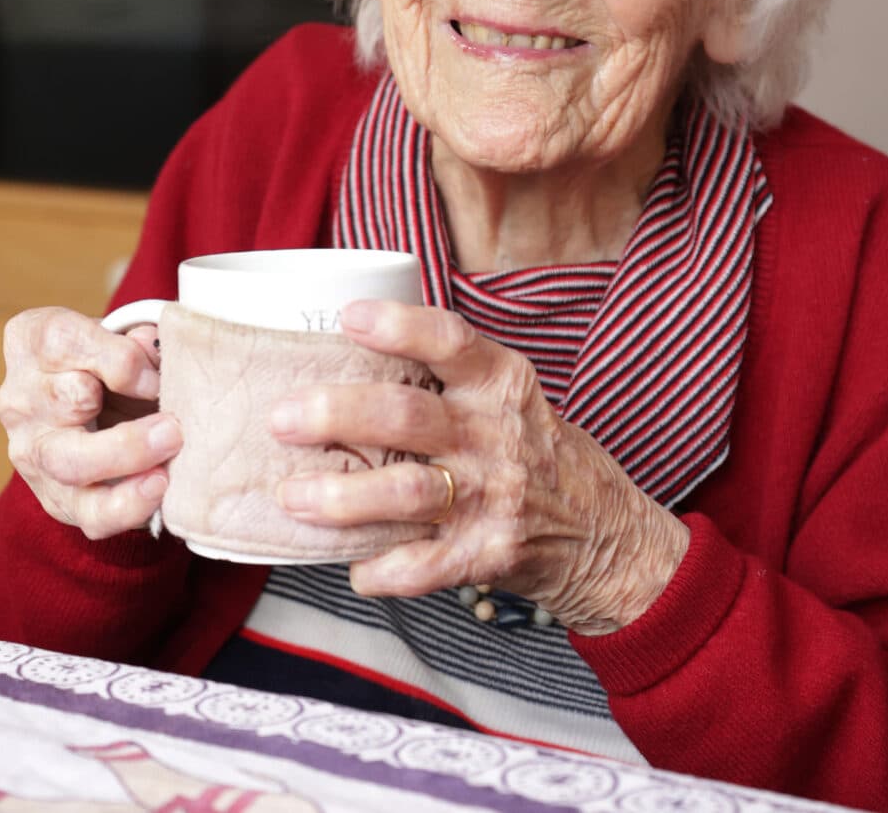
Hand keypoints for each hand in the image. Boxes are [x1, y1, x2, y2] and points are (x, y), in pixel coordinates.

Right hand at [0, 307, 182, 538]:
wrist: (103, 405)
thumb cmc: (114, 360)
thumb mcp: (124, 334)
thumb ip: (140, 339)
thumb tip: (158, 355)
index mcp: (32, 341)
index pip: (62, 340)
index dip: (119, 357)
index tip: (156, 373)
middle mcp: (21, 396)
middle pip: (65, 401)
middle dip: (124, 415)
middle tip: (173, 428)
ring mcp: (32, 451)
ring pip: (70, 463)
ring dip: (127, 461)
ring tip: (165, 467)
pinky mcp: (55, 497)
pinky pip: (88, 513)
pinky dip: (126, 506)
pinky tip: (156, 491)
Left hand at [273, 299, 688, 632]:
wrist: (606, 534)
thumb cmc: (536, 452)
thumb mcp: (508, 397)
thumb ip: (447, 378)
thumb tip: (343, 357)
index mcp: (501, 383)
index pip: (451, 341)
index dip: (399, 327)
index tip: (349, 317)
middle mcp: (497, 434)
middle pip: (408, 416)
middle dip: (338, 415)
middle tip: (281, 419)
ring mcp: (494, 496)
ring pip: (407, 492)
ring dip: (342, 498)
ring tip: (292, 496)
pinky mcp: (489, 553)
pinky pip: (424, 565)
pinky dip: (382, 570)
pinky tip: (354, 569)